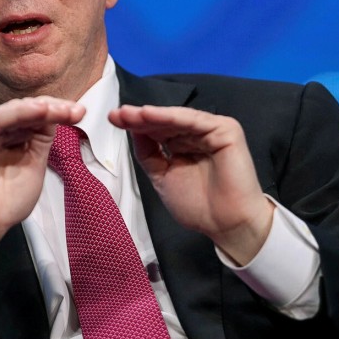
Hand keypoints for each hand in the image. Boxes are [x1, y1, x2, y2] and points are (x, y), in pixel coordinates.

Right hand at [0, 96, 84, 291]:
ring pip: (14, 109)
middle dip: (54, 107)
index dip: (57, 111)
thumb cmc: (4, 203)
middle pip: (26, 108)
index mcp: (8, 134)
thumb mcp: (34, 166)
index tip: (81, 114)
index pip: (33, 114)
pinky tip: (41, 111)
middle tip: (78, 111)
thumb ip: (41, 142)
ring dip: (40, 107)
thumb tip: (56, 117)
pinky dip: (20, 113)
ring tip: (63, 109)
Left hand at [108, 104, 273, 264]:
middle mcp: (197, 135)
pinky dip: (172, 117)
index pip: (156, 130)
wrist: (225, 224)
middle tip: (117, 114)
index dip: (135, 125)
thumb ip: (149, 154)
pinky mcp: (226, 130)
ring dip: (152, 116)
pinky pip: (195, 120)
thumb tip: (133, 130)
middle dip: (139, 118)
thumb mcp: (162, 177)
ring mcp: (212, 130)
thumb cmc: (198, 206)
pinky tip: (151, 115)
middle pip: (164, 122)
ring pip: (177, 118)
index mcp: (183, 145)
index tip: (112, 119)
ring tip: (130, 114)